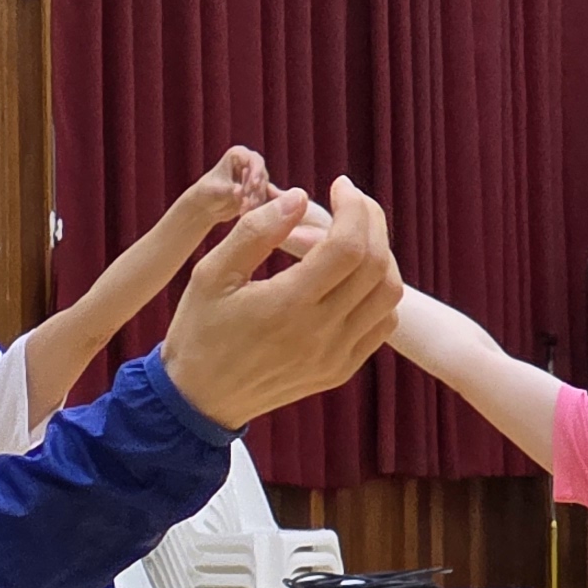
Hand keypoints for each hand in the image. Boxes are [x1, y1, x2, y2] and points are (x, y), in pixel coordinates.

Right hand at [158, 179, 400, 429]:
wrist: (199, 400)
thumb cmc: (199, 331)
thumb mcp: (211, 274)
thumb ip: (255, 232)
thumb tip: (299, 196)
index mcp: (286, 306)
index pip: (347, 246)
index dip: (353, 207)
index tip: (340, 187)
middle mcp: (319, 334)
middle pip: (376, 265)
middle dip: (371, 221)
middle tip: (352, 203)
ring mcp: (334, 356)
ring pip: (388, 294)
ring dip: (379, 256)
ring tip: (352, 238)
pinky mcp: (340, 370)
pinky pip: (381, 323)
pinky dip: (377, 292)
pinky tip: (350, 278)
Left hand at [182, 146, 273, 229]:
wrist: (204, 207)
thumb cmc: (206, 193)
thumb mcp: (217, 190)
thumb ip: (230, 189)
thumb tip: (240, 190)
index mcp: (238, 154)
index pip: (254, 160)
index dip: (257, 172)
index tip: (254, 185)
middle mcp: (250, 163)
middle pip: (262, 175)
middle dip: (256, 190)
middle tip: (247, 203)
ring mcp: (255, 177)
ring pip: (264, 188)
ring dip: (255, 200)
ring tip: (243, 210)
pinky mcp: (257, 191)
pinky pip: (262, 198)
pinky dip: (255, 206)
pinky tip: (243, 213)